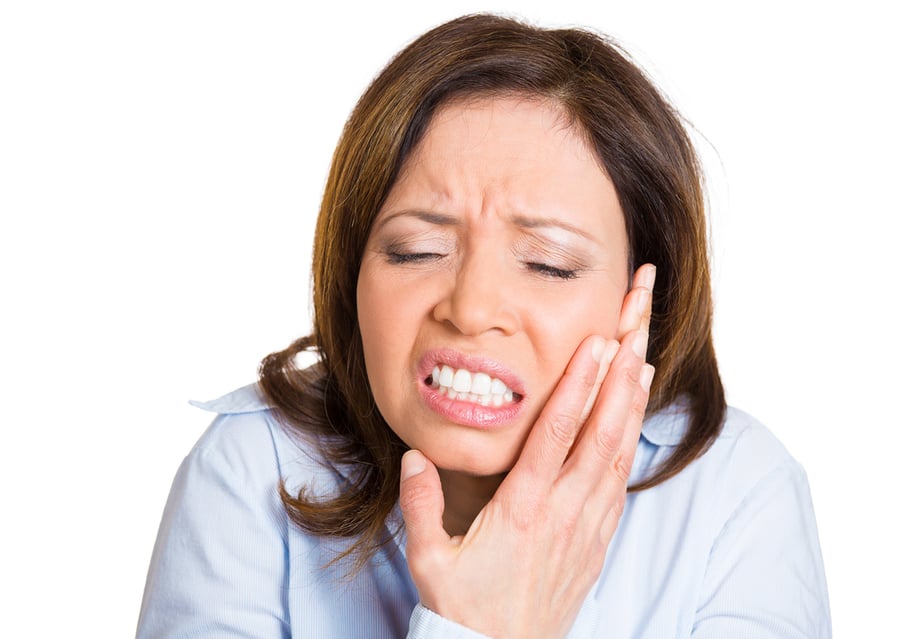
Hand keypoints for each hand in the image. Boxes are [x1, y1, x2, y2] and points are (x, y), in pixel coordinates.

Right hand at [399, 264, 655, 638]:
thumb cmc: (466, 610)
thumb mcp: (429, 560)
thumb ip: (421, 504)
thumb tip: (416, 455)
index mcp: (523, 510)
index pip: (556, 435)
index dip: (579, 386)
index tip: (598, 344)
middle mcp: (563, 512)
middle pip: (601, 433)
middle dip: (620, 375)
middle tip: (635, 328)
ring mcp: (586, 527)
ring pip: (617, 453)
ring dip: (631, 403)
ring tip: (643, 357)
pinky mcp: (596, 541)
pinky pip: (619, 483)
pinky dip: (630, 442)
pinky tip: (634, 419)